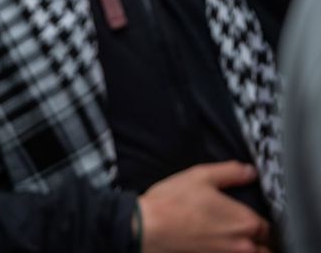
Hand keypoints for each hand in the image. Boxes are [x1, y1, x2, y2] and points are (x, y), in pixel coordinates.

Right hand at [139, 161, 270, 252]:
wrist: (147, 228)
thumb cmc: (172, 202)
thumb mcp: (201, 176)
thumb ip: (230, 172)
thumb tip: (250, 171)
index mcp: (245, 221)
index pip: (267, 226)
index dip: (260, 218)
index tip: (248, 213)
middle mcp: (243, 244)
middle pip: (264, 246)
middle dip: (257, 237)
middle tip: (243, 227)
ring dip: (248, 247)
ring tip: (232, 236)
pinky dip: (230, 251)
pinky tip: (217, 242)